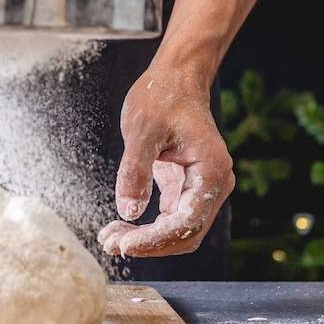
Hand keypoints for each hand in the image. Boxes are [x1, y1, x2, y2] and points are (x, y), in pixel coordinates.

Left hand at [97, 69, 234, 257]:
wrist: (174, 79)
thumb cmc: (162, 97)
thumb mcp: (142, 130)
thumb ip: (135, 171)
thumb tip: (129, 212)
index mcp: (212, 171)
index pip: (187, 222)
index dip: (156, 240)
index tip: (123, 245)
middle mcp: (214, 184)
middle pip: (185, 233)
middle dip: (149, 244)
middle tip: (110, 244)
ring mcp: (201, 188)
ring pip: (177, 230)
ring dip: (146, 240)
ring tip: (109, 238)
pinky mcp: (186, 188)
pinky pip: (170, 219)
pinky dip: (147, 228)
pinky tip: (120, 228)